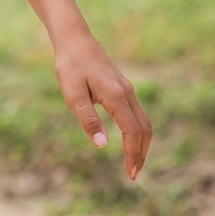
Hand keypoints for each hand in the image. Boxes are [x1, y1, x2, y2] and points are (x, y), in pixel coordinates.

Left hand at [53, 33, 152, 180]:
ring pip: (144, 122)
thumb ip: (88, 119)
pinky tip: (130, 141)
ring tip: (133, 163)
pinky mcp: (124, 88)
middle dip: (141, 154)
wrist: (75, 40)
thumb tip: (102, 144)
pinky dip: (138, 132)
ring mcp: (128, 90)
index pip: (132, 132)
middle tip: (133, 175)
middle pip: (144, 129)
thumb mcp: (72, 94)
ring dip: (142, 144)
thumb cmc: (70, 66)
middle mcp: (127, 93)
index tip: (130, 173)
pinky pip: (138, 114)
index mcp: (116, 96)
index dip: (132, 154)